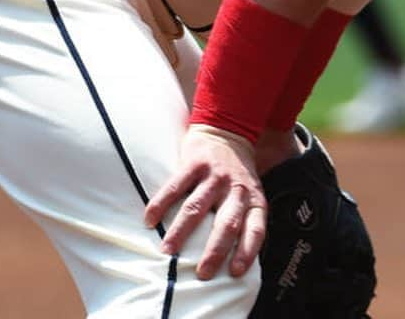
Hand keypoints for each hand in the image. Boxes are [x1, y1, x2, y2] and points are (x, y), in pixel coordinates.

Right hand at [144, 125, 267, 278]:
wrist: (228, 130)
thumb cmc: (236, 175)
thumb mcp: (250, 195)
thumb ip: (243, 221)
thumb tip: (232, 265)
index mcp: (253, 199)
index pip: (255, 229)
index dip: (246, 251)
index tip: (233, 273)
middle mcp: (236, 188)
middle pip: (227, 223)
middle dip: (214, 250)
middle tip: (201, 273)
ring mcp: (215, 175)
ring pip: (197, 207)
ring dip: (181, 232)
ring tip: (167, 252)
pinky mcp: (196, 163)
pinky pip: (176, 186)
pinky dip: (161, 204)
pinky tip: (149, 219)